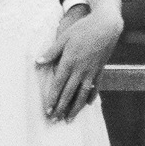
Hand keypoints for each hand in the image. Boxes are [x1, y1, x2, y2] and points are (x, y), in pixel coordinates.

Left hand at [36, 3, 120, 120]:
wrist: (106, 25)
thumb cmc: (83, 29)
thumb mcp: (64, 37)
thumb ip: (51, 51)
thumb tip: (37, 62)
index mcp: (69, 61)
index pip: (59, 85)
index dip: (53, 98)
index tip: (47, 110)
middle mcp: (80, 69)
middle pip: (69, 93)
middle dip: (61, 108)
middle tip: (54, 120)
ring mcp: (92, 71)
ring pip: (83, 94)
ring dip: (75, 108)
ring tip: (69, 119)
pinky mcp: (100, 69)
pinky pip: (96, 87)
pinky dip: (91, 96)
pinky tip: (88, 104)